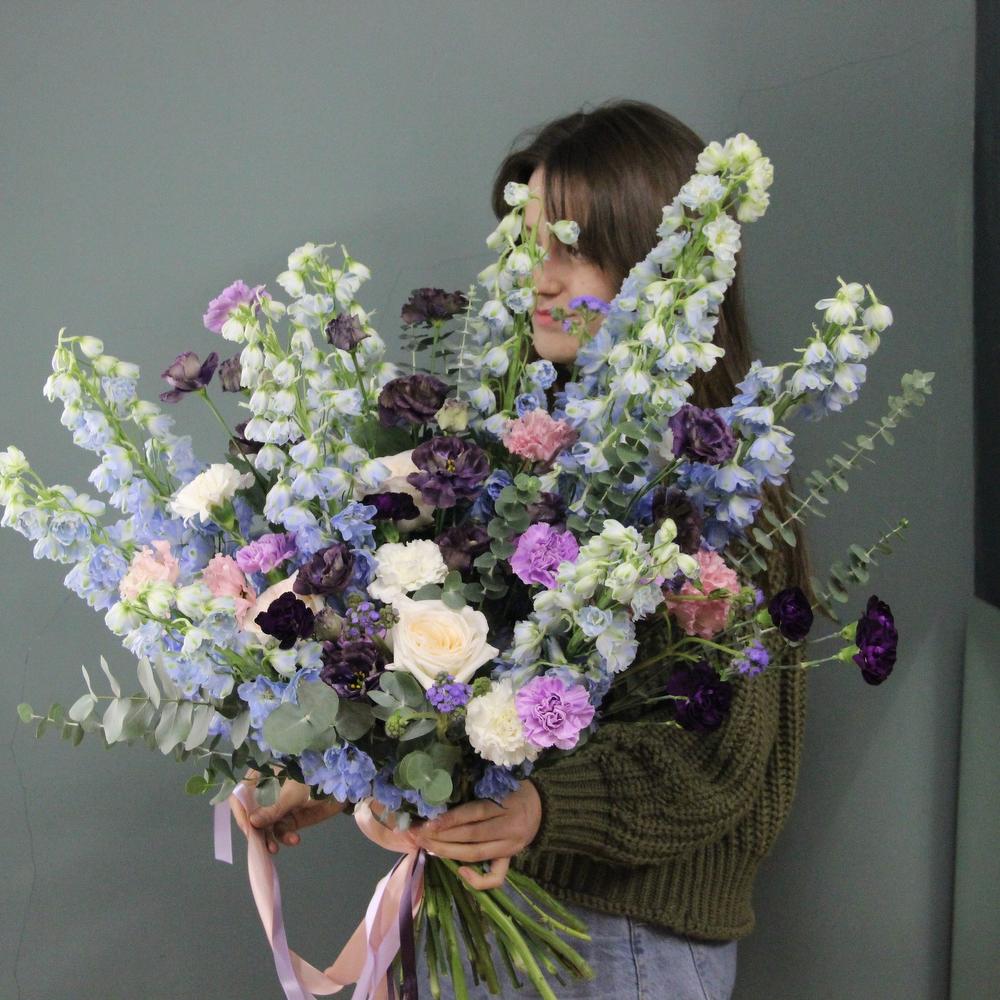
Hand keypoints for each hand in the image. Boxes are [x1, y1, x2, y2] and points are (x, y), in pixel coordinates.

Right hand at [235, 770, 344, 853]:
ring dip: (268, 839)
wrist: (344, 785)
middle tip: (261, 845)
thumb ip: (273, 809)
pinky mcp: (289, 818)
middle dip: (256, 831)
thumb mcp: (293, 793)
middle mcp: (266, 793)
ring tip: (274, 848)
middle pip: (251, 815)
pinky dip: (285, 837)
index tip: (248, 828)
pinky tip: (294, 840)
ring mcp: (277, 807)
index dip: (241, 812)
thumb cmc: (316, 778)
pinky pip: (280, 831)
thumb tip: (252, 823)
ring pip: (265, 827)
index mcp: (262, 777)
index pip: (241, 795)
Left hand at [409, 780, 541, 889]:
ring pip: (476, 854)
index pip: (474, 814)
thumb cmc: (516, 789)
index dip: (451, 819)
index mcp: (508, 804)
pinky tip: (459, 872)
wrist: (544, 806)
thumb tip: (443, 793)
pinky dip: (477, 879)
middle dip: (442, 836)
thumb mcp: (501, 782)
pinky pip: (496, 876)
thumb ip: (479, 788)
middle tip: (420, 835)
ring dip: (449, 852)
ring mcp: (511, 846)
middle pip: (471, 836)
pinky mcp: (511, 859)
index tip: (428, 822)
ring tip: (428, 846)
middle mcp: (510, 827)